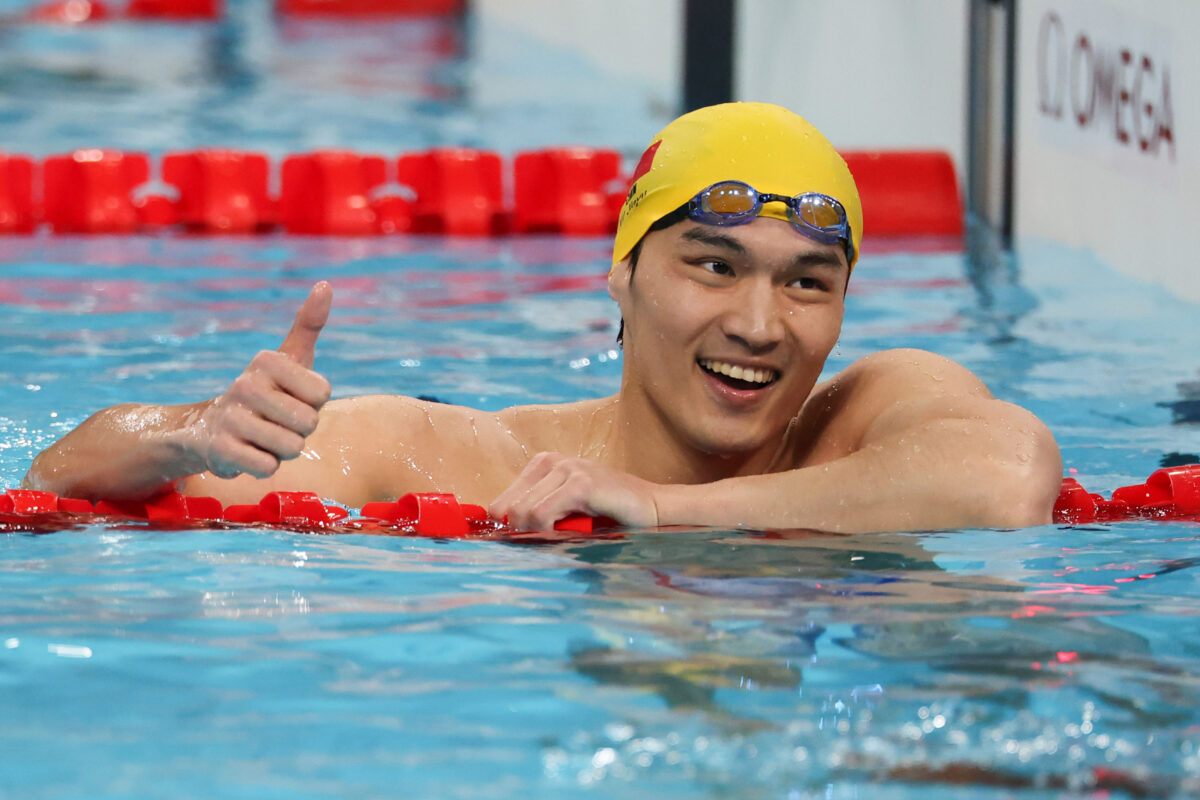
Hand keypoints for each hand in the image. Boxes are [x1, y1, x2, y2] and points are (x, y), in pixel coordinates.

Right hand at [187, 282, 333, 479]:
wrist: (209, 429)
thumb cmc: (266, 392)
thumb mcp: (289, 357)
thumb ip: (309, 324)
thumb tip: (325, 284)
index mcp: (267, 360)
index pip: (323, 393)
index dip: (314, 402)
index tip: (292, 397)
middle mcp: (245, 384)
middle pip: (310, 423)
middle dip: (301, 430)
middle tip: (278, 421)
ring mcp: (231, 418)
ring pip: (292, 447)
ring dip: (284, 450)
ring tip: (264, 436)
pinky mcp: (221, 450)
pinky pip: (269, 467)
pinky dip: (266, 466)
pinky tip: (249, 452)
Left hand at [489, 451, 660, 530]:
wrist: (652, 508)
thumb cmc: (610, 513)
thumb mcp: (566, 509)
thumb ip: (537, 514)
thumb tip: (505, 535)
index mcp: (543, 464)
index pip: (500, 503)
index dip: (506, 529)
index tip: (522, 544)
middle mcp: (551, 461)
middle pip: (507, 509)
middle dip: (520, 534)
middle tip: (546, 544)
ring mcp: (567, 469)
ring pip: (522, 512)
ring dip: (537, 534)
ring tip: (562, 537)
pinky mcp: (581, 484)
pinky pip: (542, 515)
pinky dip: (548, 532)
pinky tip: (569, 533)